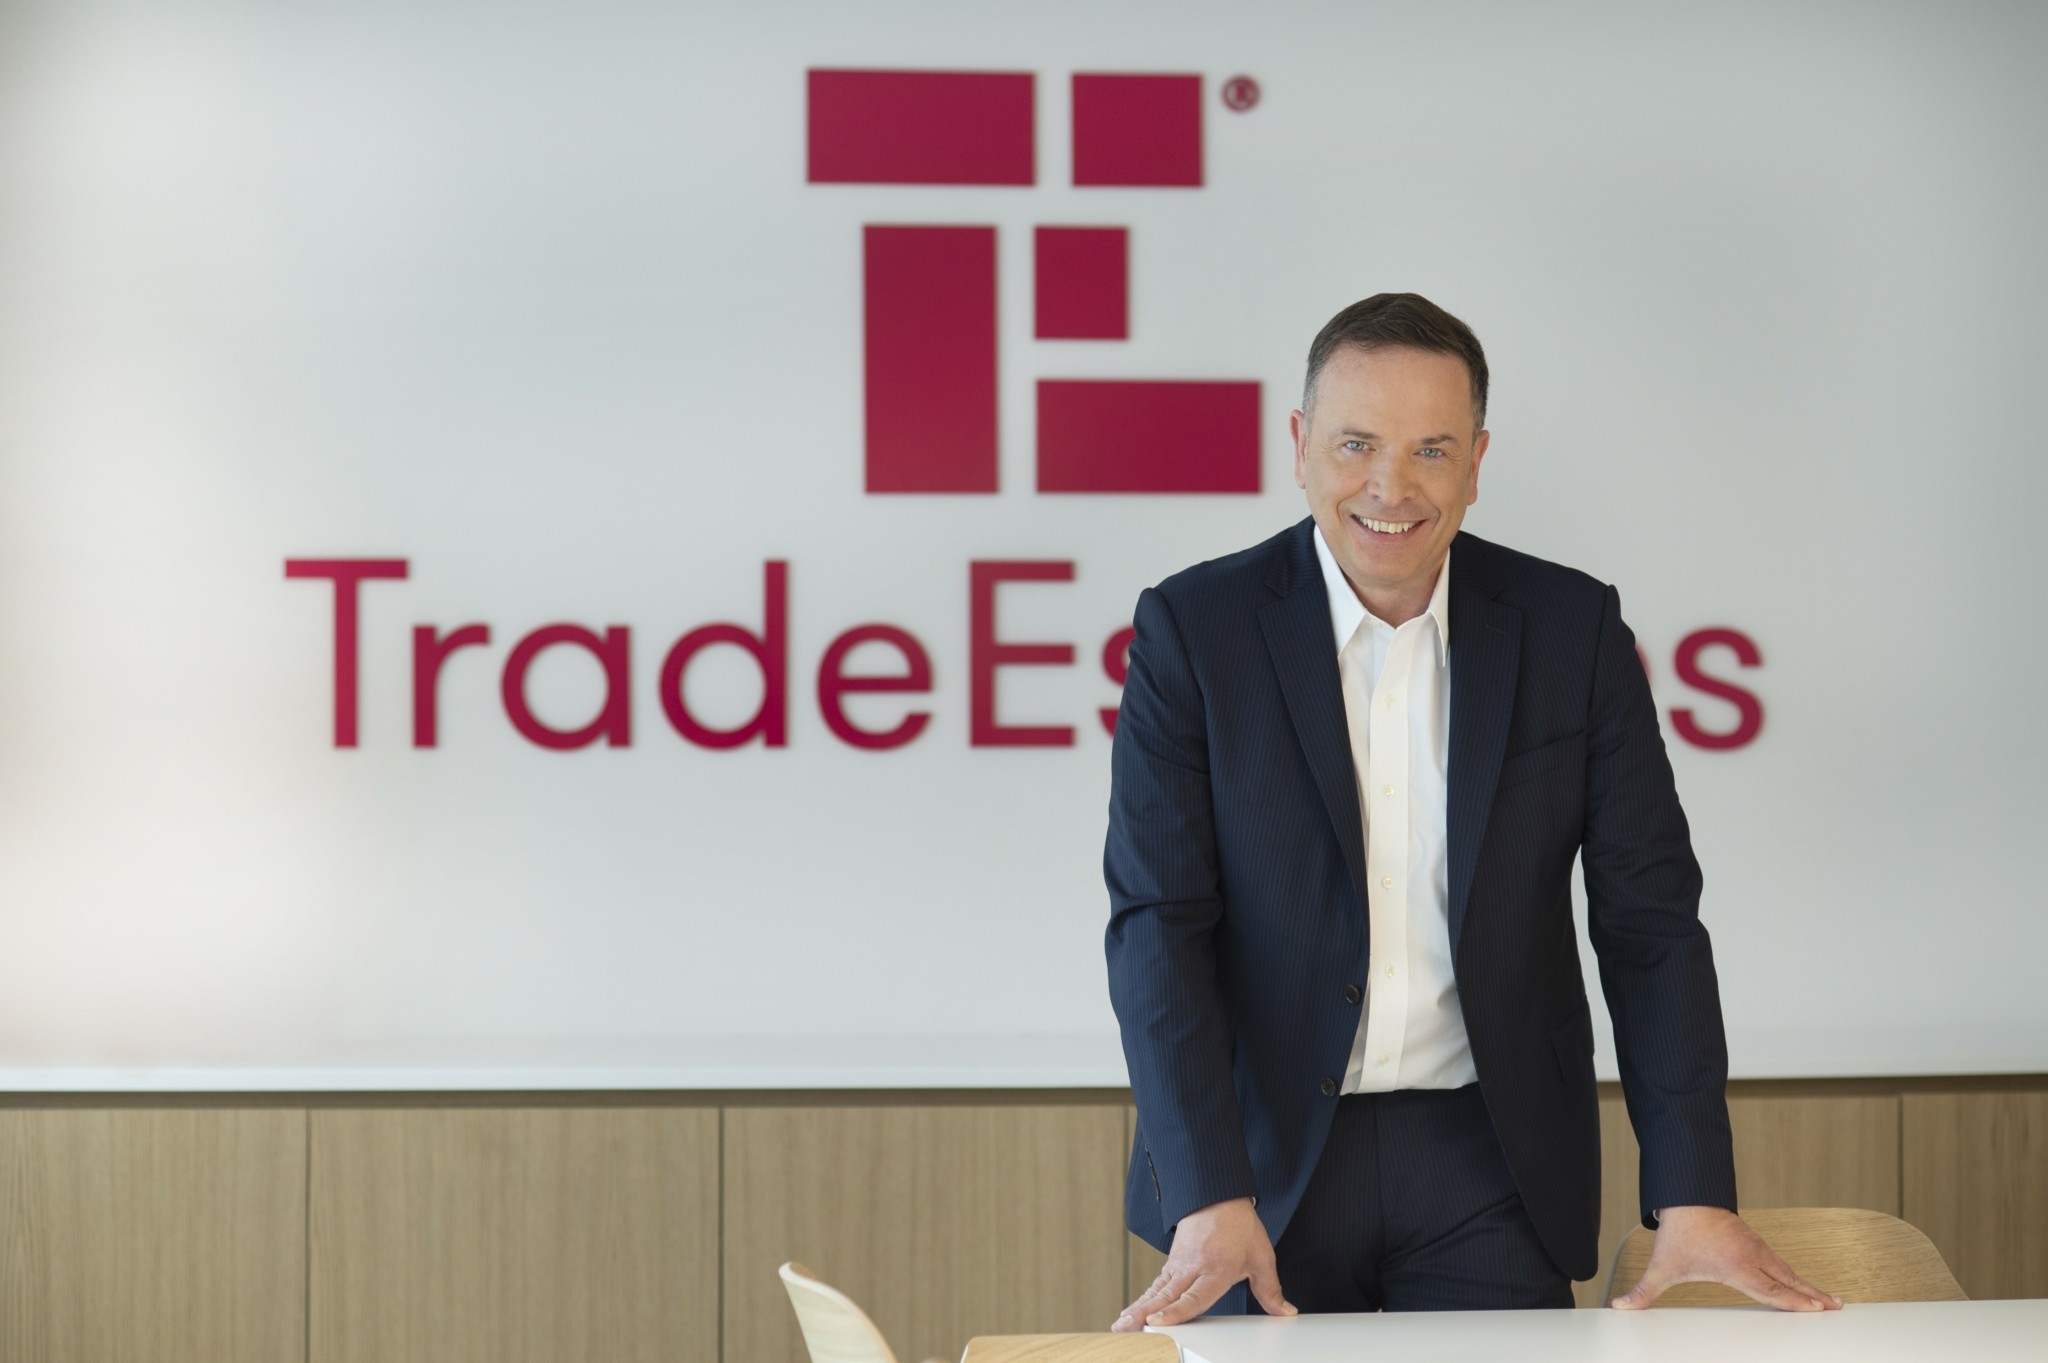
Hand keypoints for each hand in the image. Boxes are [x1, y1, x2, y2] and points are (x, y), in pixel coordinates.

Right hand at [1111, 1197, 1296, 1329]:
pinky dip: (1143, 1297)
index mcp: (1216, 1269)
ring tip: (1121, 1323)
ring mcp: (1179, 1264)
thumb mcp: (1261, 1257)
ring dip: (1137, 1307)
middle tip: (1125, 1327)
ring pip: (1156, 1290)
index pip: (1193, 1296)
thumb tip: (1285, 1311)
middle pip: (1166, 1296)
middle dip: (1144, 1314)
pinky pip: (1156, 1283)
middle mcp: (1193, 1268)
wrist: (1219, 1195)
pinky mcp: (1172, 1261)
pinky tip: (1132, 1310)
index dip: (1175, 1312)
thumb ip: (1270, 1289)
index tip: (1156, 1322)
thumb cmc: (1239, 1226)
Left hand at [1611, 1206, 1843, 1310]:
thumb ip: (1644, 1290)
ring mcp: (1755, 1247)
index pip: (1771, 1290)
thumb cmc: (1678, 1231)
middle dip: (1813, 1296)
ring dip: (1808, 1285)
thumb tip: (1621, 1306)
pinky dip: (1794, 1273)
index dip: (1794, 1302)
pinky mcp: (1753, 1241)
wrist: (1686, 1194)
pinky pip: (1779, 1261)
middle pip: (1789, 1280)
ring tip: (1829, 1300)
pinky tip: (1800, 1282)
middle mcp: (1751, 1256)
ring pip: (1787, 1270)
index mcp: (1735, 1266)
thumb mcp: (1662, 1266)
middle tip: (1837, 1308)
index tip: (1817, 1310)